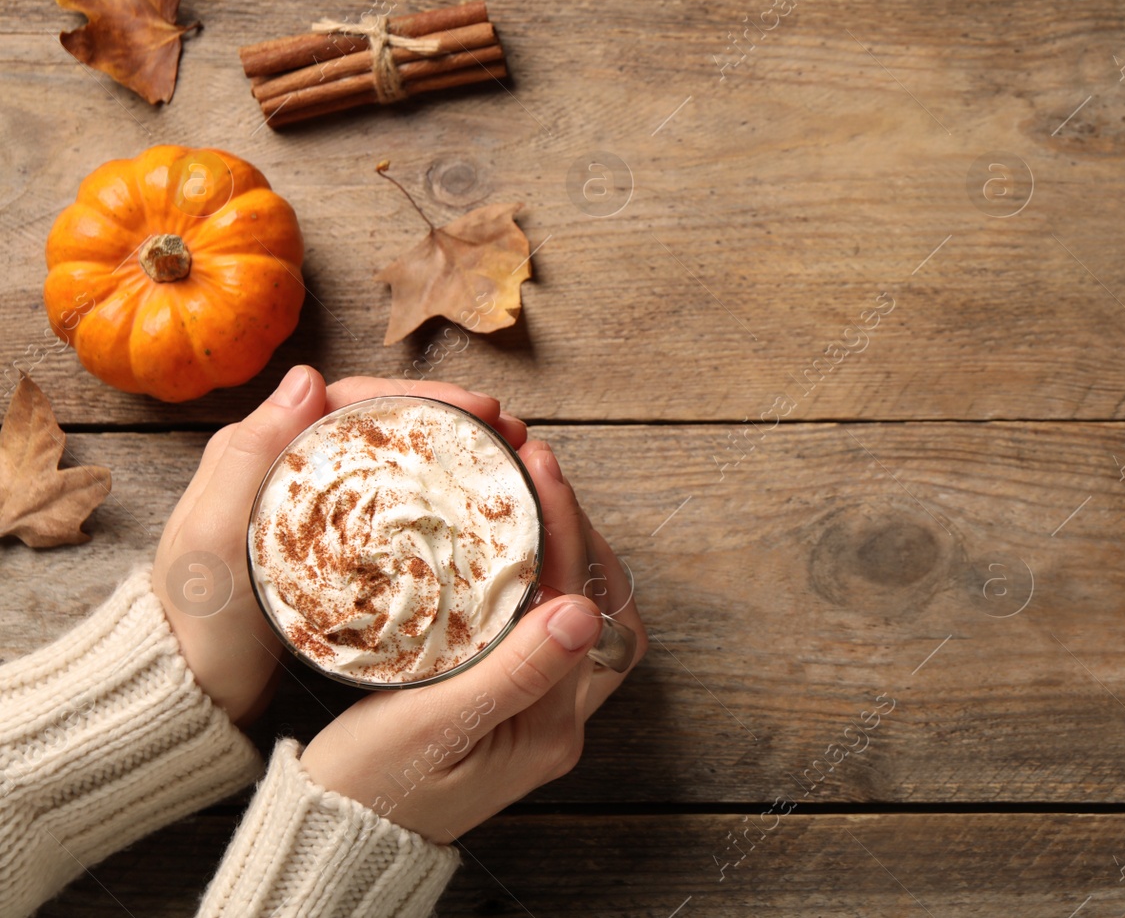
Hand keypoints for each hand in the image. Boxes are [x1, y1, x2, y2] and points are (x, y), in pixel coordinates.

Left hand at [152, 365, 531, 723]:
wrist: (193, 694)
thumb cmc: (196, 620)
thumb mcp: (210, 537)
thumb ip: (249, 457)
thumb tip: (307, 376)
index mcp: (266, 450)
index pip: (357, 400)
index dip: (426, 396)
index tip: (481, 408)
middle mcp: (298, 471)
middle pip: (389, 428)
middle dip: (457, 423)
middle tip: (514, 435)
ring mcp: (325, 513)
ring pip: (402, 468)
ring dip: (460, 460)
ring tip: (514, 466)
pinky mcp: (344, 554)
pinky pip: (402, 514)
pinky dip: (446, 507)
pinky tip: (482, 517)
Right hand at [299, 439, 646, 842]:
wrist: (341, 840)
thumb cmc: (368, 789)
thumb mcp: (430, 728)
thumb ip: (510, 671)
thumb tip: (580, 610)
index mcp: (548, 724)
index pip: (576, 598)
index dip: (561, 523)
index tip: (535, 464)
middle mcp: (561, 720)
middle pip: (603, 604)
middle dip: (579, 530)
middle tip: (537, 469)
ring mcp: (545, 714)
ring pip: (585, 614)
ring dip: (567, 550)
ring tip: (528, 495)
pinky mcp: (521, 707)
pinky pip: (552, 626)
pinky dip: (541, 576)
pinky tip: (507, 546)